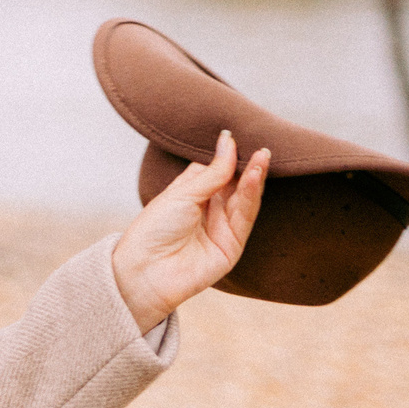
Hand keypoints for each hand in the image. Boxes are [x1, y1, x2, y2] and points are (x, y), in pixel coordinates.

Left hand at [110, 130, 270, 333]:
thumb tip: (228, 140)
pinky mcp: (233, 244)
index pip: (215, 170)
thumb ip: (212, 171)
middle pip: (234, 183)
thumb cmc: (153, 230)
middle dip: (247, 165)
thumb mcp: (182, 194)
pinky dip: (252, 195)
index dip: (226, 155)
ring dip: (254, 177)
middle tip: (261, 145)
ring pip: (244, 198)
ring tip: (263, 157)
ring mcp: (222, 227)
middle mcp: (208, 209)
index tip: (236, 136)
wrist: (146, 271)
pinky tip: (255, 176)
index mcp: (190, 194)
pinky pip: (246, 216)